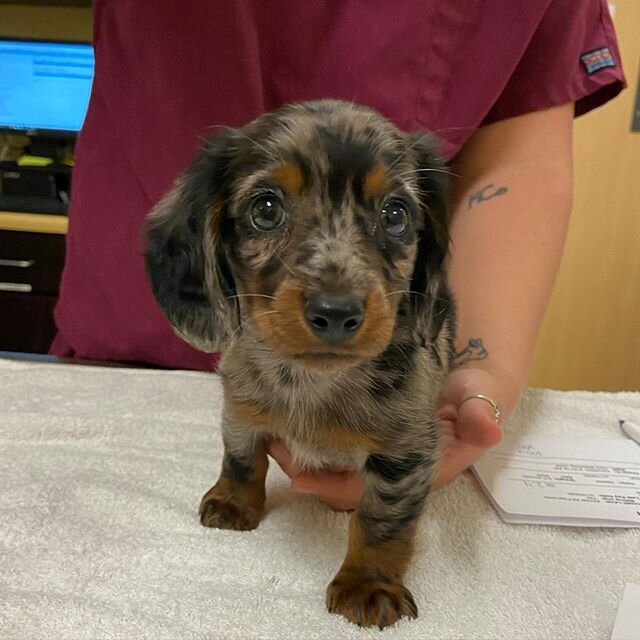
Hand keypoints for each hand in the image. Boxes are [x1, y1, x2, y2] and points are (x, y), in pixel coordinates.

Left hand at [267, 366, 519, 509]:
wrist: (476, 379)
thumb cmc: (476, 388)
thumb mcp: (481, 395)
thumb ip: (480, 414)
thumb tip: (487, 431)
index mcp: (422, 467)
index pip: (374, 488)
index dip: (336, 487)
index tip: (301, 480)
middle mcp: (399, 466)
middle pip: (346, 483)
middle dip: (309, 472)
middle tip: (274, 450)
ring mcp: (386, 451)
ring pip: (338, 466)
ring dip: (305, 456)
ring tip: (270, 437)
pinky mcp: (375, 435)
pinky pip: (339, 447)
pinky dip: (313, 437)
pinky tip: (288, 423)